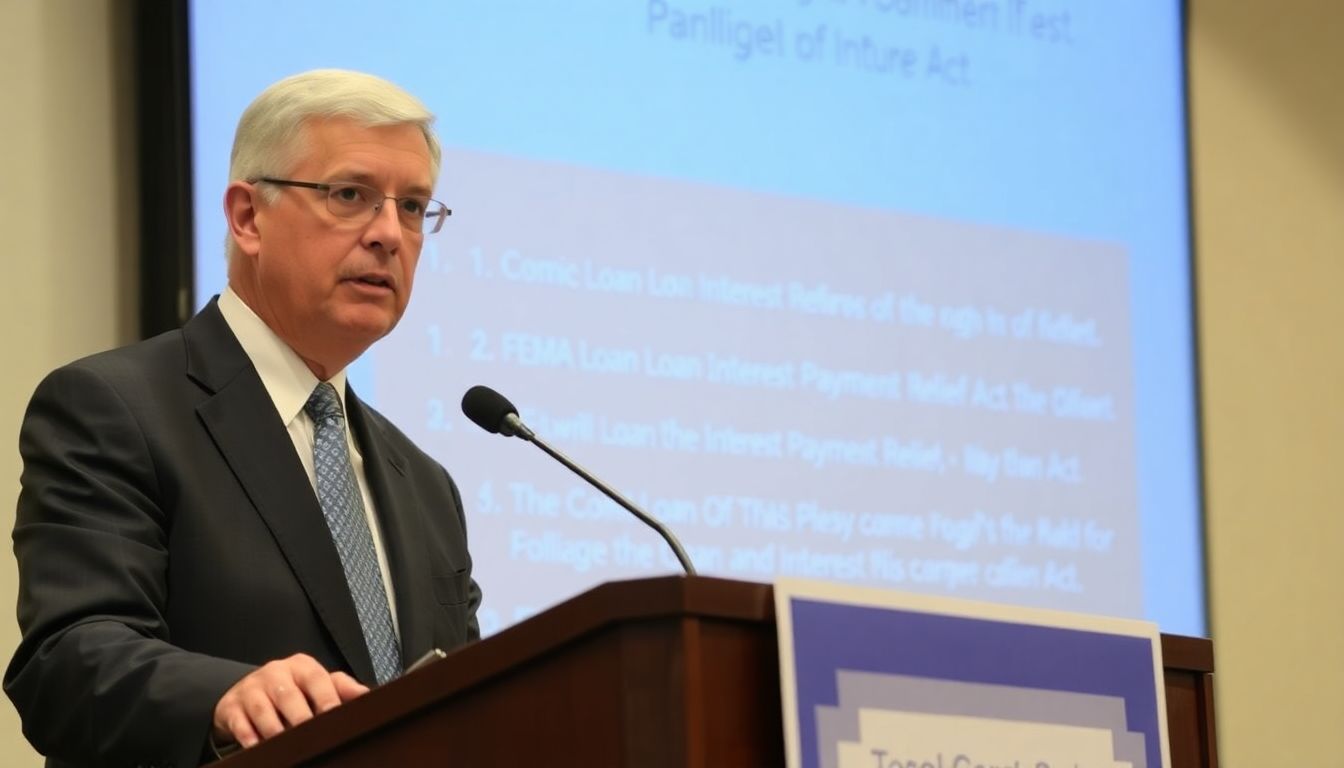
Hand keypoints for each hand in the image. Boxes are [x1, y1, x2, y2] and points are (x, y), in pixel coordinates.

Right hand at [212, 653, 368, 748]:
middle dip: (301, 717)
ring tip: (286, 744)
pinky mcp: (232, 706)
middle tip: (311, 735)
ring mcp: (252, 689)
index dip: (326, 698)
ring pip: (264, 710)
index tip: (335, 717)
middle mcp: (276, 673)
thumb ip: (342, 688)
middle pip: (289, 695)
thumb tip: (368, 695)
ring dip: (275, 729)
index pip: (317, 679)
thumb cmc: (290, 689)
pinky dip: (248, 736)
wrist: (245, 691)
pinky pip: (240, 723)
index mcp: (301, 666)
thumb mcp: (316, 683)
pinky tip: (257, 746)